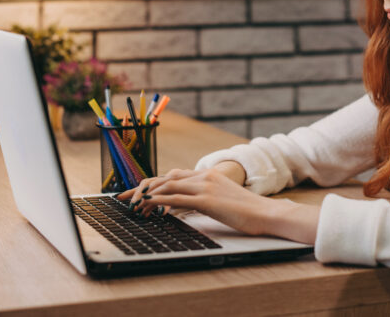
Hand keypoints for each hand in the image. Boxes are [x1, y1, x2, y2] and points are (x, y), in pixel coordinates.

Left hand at [116, 168, 277, 235]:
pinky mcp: (207, 200)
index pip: (173, 175)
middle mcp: (205, 176)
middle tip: (123, 198)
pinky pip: (176, 199)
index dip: (152, 183)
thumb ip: (205, 198)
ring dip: (146, 196)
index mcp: (208, 175)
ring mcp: (206, 186)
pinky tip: (147, 208)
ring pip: (167, 187)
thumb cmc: (247, 211)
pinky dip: (157, 202)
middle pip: (165, 178)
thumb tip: (184, 205)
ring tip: (132, 207)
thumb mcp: (223, 200)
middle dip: (141, 187)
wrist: (266, 213)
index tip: (136, 192)